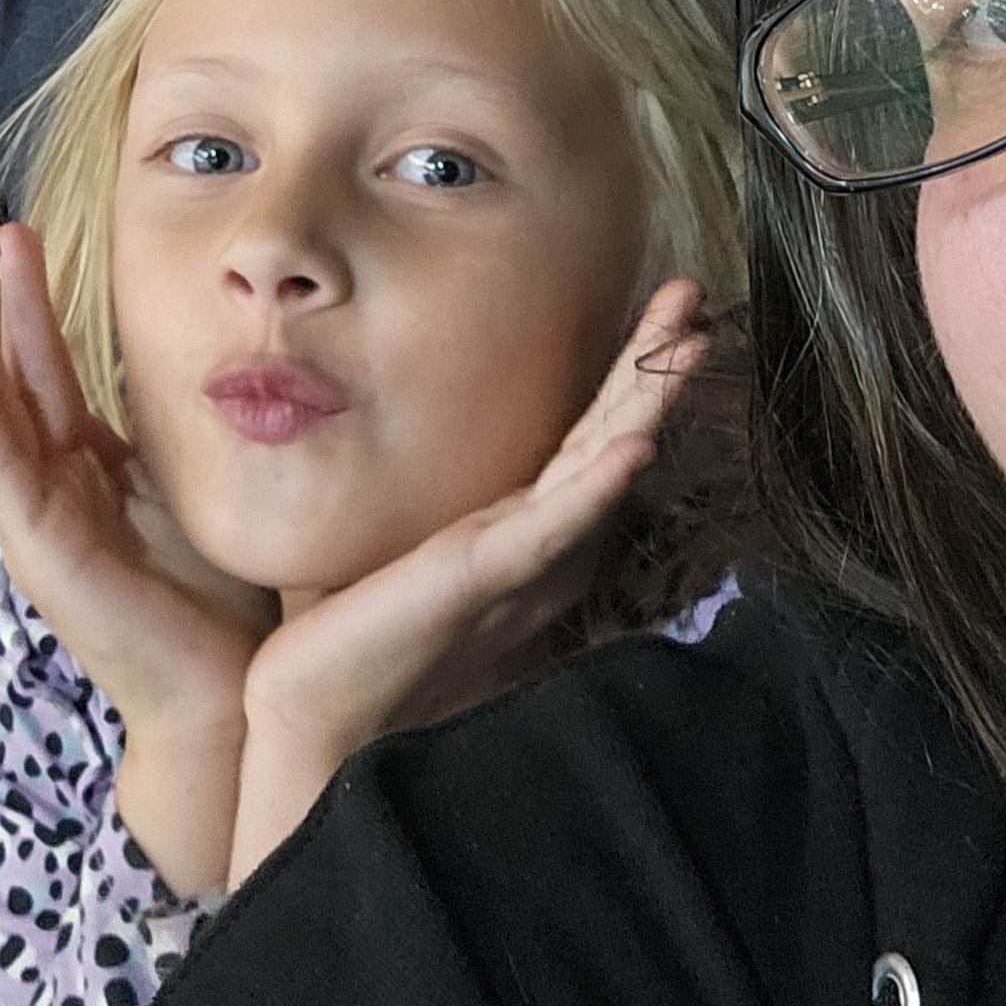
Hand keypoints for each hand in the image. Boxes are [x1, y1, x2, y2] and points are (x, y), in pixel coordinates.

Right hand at [0, 238, 269, 899]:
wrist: (228, 694)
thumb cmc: (223, 603)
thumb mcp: (201, 491)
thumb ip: (186, 437)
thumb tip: (226, 366)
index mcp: (93, 472)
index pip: (53, 374)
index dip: (36, 310)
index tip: (21, 240)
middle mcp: (59, 489)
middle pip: (15, 381)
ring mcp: (43, 521)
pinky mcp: (43, 553)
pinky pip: (3, 472)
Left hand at [227, 283, 709, 882]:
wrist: (311, 714)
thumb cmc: (346, 631)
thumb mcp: (398, 535)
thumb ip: (431, 487)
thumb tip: (417, 417)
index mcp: (522, 530)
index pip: (589, 431)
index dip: (629, 367)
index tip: (664, 302)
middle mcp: (537, 544)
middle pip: (610, 433)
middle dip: (653, 362)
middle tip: (694, 290)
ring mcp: (519, 562)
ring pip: (600, 464)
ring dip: (648, 401)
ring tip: (691, 342)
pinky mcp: (486, 580)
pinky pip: (553, 525)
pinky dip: (598, 484)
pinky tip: (635, 444)